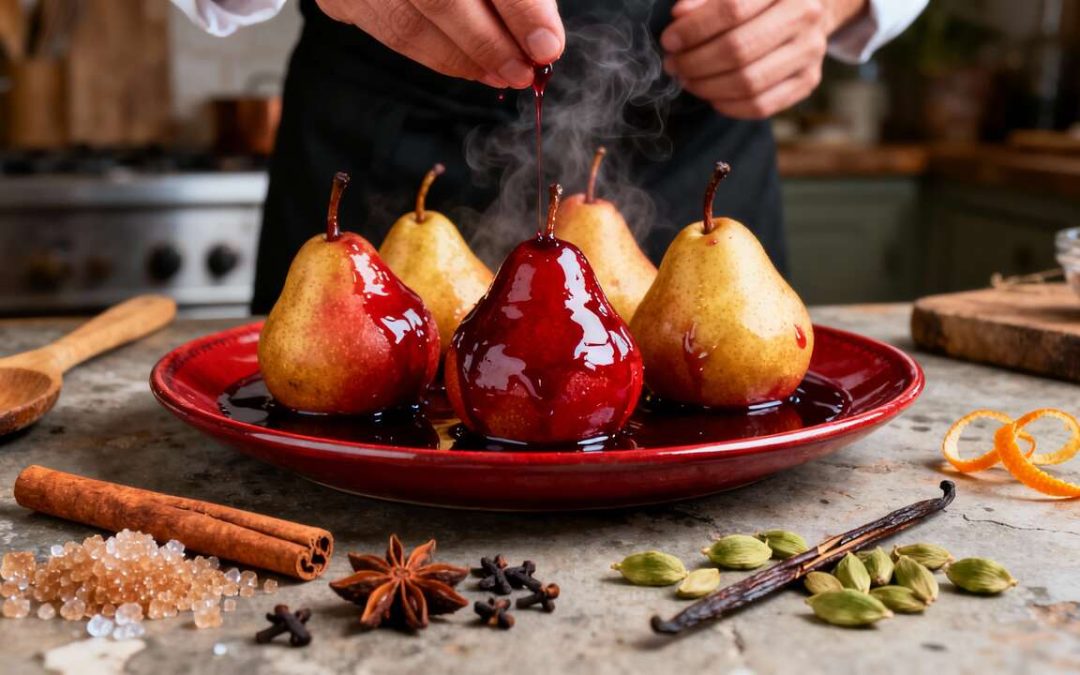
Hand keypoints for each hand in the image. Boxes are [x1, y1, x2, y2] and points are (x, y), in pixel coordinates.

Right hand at [317, 0, 564, 88]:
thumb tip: (540, 36)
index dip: (520, 8)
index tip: (546, 45)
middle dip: (489, 44)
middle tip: (523, 72)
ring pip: (409, 26)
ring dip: (463, 59)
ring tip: (501, 74)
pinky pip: (387, 34)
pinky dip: (434, 55)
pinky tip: (467, 64)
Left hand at [661, 0, 863, 118]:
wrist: (807, 7)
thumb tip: (680, 16)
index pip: (732, 10)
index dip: (694, 29)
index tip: (670, 41)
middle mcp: (805, 15)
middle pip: (738, 50)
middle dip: (695, 63)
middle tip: (674, 65)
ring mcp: (811, 50)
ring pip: (749, 82)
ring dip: (708, 87)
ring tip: (688, 80)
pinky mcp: (809, 79)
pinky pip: (762, 105)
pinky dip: (729, 106)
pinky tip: (713, 96)